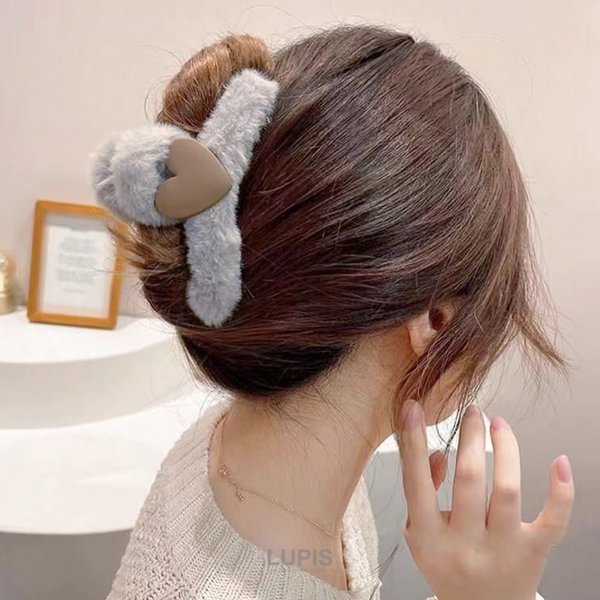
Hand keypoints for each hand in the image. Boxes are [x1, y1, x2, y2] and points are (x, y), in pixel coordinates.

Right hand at [399, 400, 573, 599]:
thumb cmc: (449, 566)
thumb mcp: (420, 536)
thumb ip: (421, 494)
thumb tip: (439, 453)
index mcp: (430, 538)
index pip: (416, 481)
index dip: (413, 441)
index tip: (414, 410)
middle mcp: (465, 545)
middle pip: (469, 479)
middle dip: (470, 436)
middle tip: (472, 411)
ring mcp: (502, 550)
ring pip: (507, 490)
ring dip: (505, 449)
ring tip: (499, 424)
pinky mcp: (533, 553)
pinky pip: (553, 521)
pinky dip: (560, 491)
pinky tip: (559, 462)